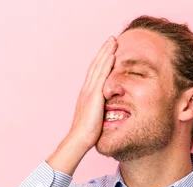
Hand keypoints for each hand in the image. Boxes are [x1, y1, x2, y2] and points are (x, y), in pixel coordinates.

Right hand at [67, 36, 116, 151]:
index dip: (101, 61)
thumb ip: (100, 112)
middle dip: (103, 52)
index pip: (94, 74)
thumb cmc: (87, 135)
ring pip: (98, 68)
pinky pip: (101, 76)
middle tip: (111, 39)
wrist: (78, 140)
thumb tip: (107, 113)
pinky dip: (106, 64)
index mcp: (86, 95)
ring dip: (106, 53)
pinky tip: (113, 56)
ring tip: (113, 41)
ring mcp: (89, 92)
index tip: (108, 51)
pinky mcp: (94, 96)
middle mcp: (86, 90)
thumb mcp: (96, 119)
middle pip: (95, 66)